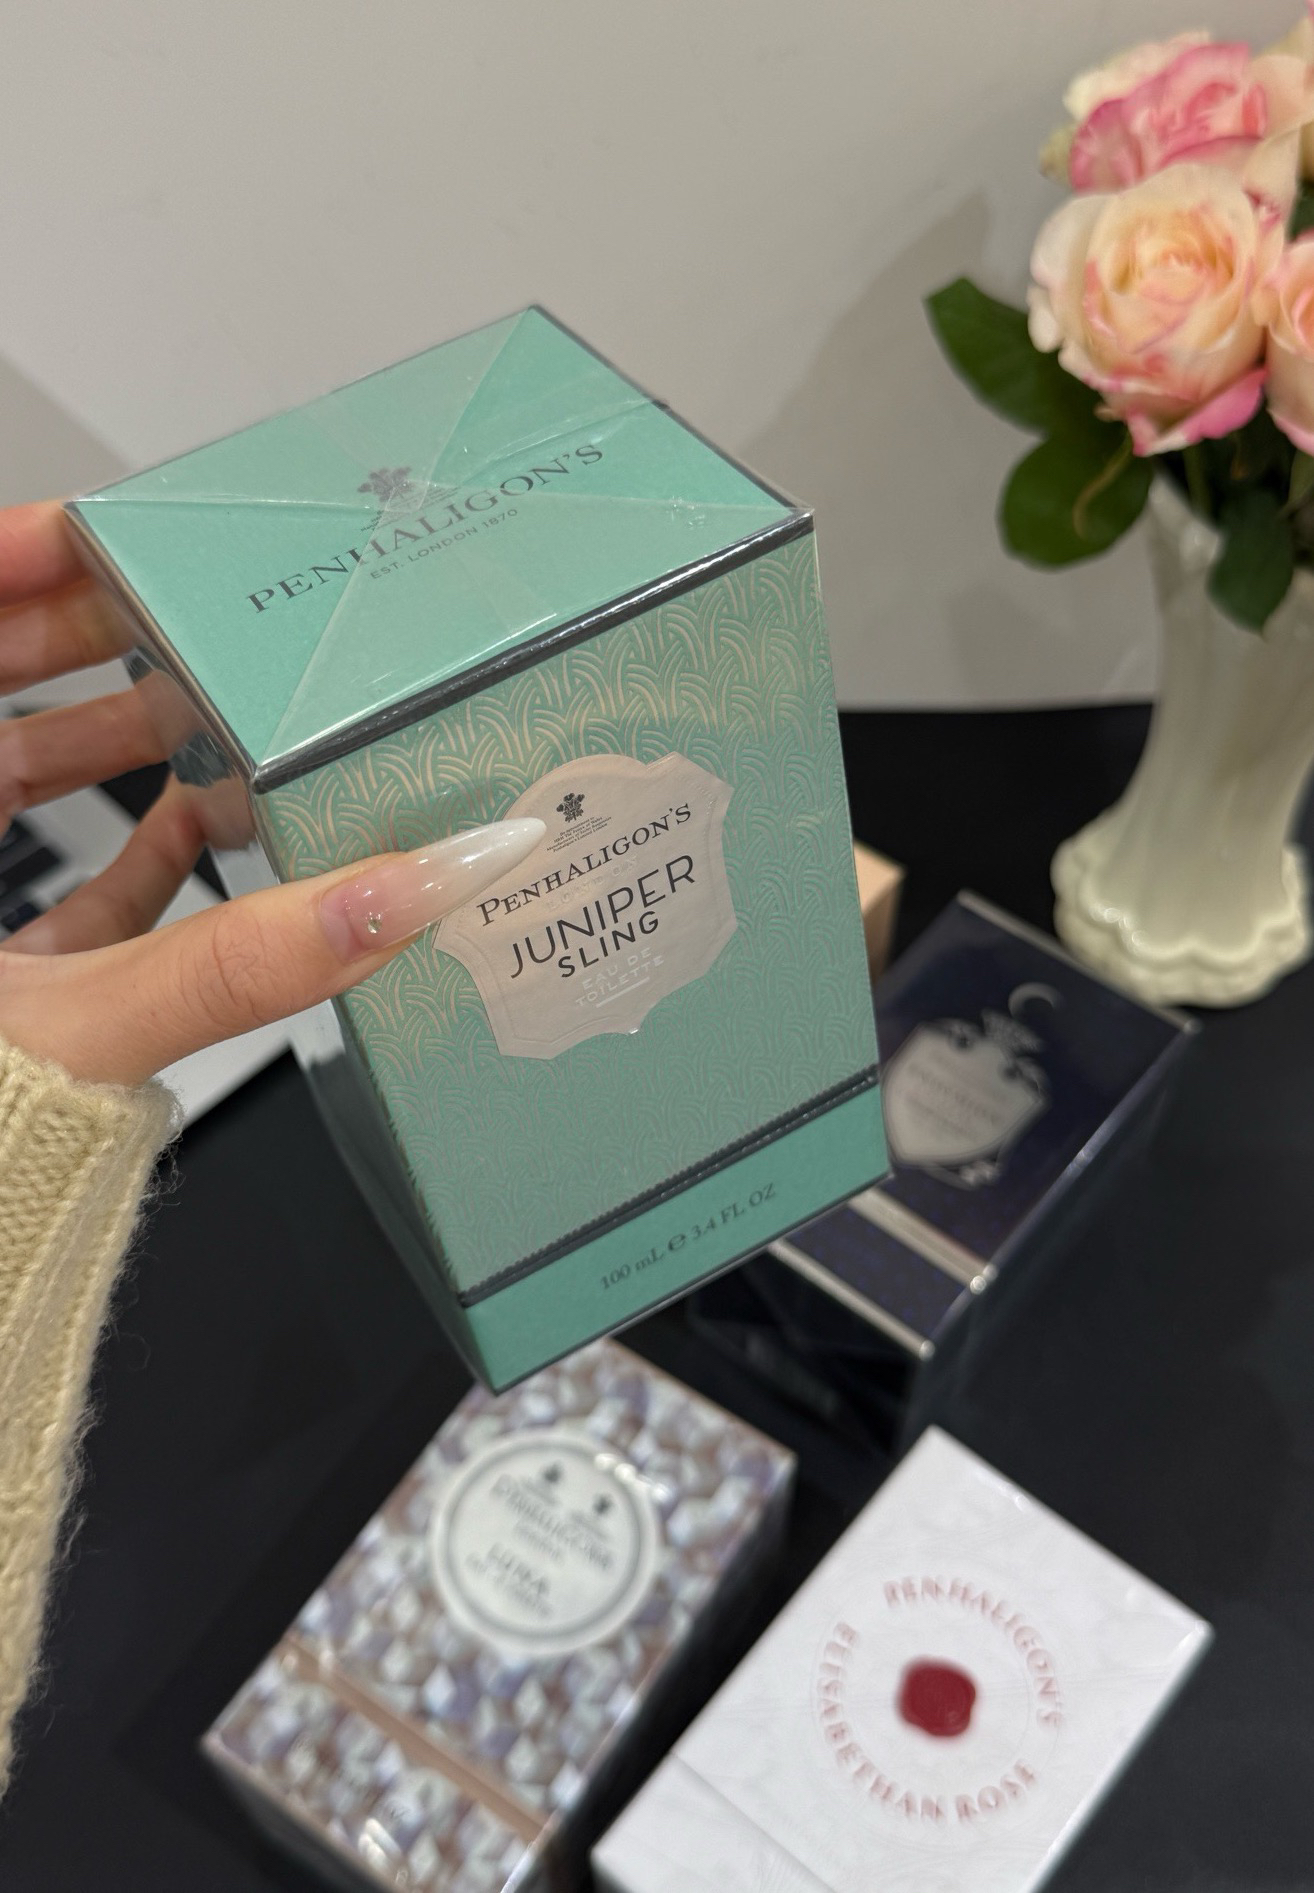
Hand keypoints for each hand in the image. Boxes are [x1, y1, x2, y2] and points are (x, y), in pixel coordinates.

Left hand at [0, 502, 541, 1086]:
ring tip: (207, 712)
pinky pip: (40, 882)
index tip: (86, 528)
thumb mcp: (84, 1029)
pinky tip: (201, 842)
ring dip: (106, 749)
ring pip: (5, 784)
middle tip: (172, 605)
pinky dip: (115, 855)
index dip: (11, 566)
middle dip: (77, 646)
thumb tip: (388, 901)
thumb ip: (242, 965)